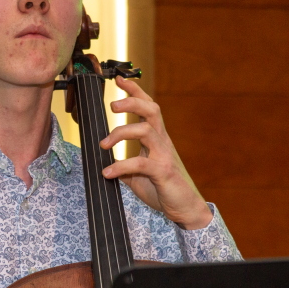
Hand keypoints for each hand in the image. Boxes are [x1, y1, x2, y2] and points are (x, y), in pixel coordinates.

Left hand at [98, 76, 212, 229]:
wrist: (185, 208)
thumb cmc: (163, 188)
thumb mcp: (138, 174)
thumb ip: (123, 164)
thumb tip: (103, 161)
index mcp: (156, 138)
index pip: (147, 106)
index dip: (135, 90)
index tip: (118, 78)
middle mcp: (162, 142)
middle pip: (151, 110)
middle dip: (131, 101)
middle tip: (112, 106)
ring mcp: (164, 155)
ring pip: (146, 130)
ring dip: (120, 133)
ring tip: (103, 144)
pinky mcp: (163, 172)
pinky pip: (140, 163)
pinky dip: (121, 166)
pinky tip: (108, 173)